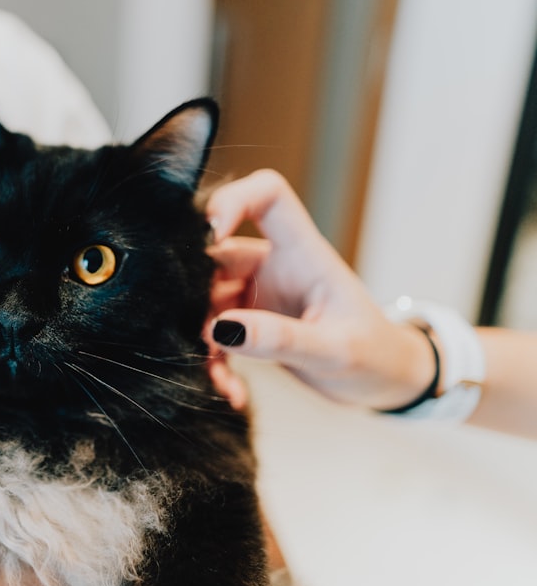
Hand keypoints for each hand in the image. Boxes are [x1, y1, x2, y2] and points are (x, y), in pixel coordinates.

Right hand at [203, 170, 434, 410]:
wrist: (386, 384)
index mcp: (302, 253)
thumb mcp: (334, 351)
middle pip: (218, 256)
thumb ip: (281, 339)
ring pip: (209, 301)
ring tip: (223, 380)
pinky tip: (231, 389)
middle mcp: (275, 267)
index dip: (232, 200)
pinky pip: (217, 334)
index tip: (210, 236)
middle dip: (200, 297)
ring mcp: (260, 295)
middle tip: (204, 339)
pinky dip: (216, 362)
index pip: (266, 196)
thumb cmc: (376, 356)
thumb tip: (223, 329)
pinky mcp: (251, 324)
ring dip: (205, 341)